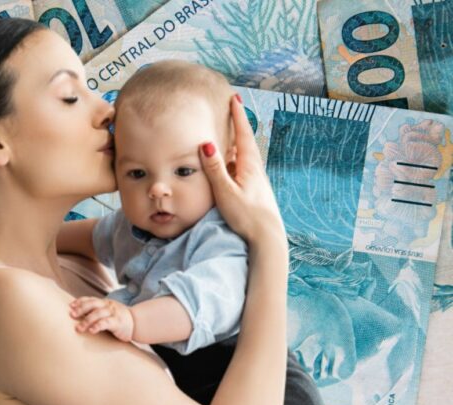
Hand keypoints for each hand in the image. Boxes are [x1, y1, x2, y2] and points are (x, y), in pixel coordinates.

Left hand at [69, 297, 133, 341]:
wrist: (137, 323)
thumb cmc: (118, 319)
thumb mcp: (107, 312)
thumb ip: (96, 312)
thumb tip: (78, 315)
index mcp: (104, 302)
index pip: (90, 299)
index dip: (80, 301)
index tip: (70, 306)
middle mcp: (108, 305)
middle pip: (92, 304)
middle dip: (81, 309)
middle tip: (71, 315)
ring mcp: (113, 313)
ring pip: (98, 314)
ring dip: (87, 320)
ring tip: (78, 328)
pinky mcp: (118, 322)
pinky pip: (106, 323)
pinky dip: (98, 326)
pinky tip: (91, 331)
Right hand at [198, 94, 285, 244]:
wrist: (267, 237)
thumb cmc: (247, 216)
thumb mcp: (226, 192)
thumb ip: (215, 169)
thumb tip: (206, 144)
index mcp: (249, 166)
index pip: (243, 134)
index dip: (238, 115)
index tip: (234, 98)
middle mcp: (255, 170)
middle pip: (245, 141)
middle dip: (239, 124)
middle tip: (233, 107)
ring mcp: (256, 181)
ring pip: (244, 155)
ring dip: (237, 142)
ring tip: (229, 133)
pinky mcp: (254, 191)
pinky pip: (242, 168)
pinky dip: (235, 159)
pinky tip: (230, 164)